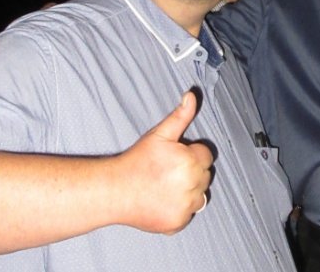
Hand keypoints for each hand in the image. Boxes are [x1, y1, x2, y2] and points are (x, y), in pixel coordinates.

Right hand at [116, 92, 212, 233]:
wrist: (114, 190)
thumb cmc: (136, 161)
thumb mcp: (159, 134)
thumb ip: (181, 116)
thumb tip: (191, 95)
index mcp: (190, 161)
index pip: (205, 155)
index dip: (190, 154)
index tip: (174, 158)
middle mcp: (192, 184)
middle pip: (205, 175)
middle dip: (191, 172)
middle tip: (167, 172)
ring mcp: (186, 206)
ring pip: (200, 196)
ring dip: (189, 191)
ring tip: (165, 186)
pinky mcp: (178, 222)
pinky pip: (189, 214)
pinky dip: (180, 209)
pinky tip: (163, 201)